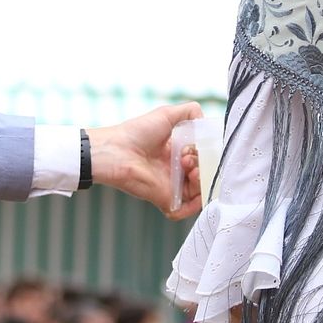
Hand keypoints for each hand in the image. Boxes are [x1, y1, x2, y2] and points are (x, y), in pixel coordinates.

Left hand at [87, 101, 203, 219]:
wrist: (116, 151)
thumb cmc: (136, 132)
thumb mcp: (166, 114)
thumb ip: (189, 111)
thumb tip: (204, 120)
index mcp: (175, 151)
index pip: (201, 156)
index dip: (205, 152)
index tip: (201, 145)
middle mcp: (174, 170)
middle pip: (202, 174)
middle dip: (205, 166)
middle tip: (190, 158)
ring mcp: (170, 185)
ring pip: (197, 192)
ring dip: (202, 182)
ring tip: (192, 170)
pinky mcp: (164, 199)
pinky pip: (184, 211)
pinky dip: (194, 205)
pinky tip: (194, 187)